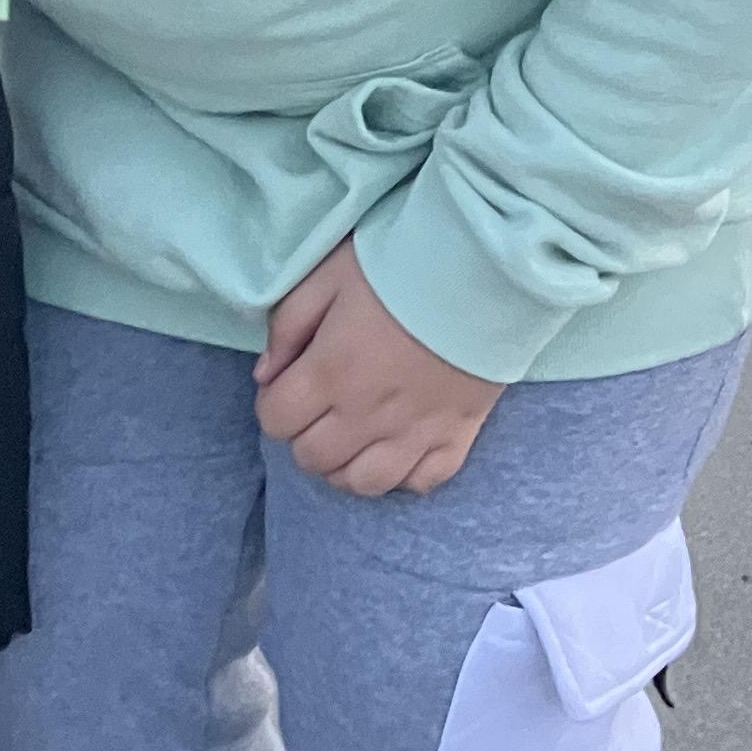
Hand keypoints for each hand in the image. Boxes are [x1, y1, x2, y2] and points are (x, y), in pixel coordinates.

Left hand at [255, 239, 501, 497]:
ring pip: (361, 483)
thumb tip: (265, 375)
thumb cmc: (400, 266)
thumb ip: (287, 326)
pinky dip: (403, 475)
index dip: (273, 404)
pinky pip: (420, 483)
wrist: (486, 271)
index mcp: (330, 371)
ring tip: (352, 436)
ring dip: (346, 465)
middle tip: (320, 407)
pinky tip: (398, 446)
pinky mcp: (457, 438)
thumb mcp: (327, 277)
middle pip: (312, 458)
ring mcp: (414, 433)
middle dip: (304, 436)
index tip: (288, 385)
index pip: (275, 421)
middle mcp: (367, 414)